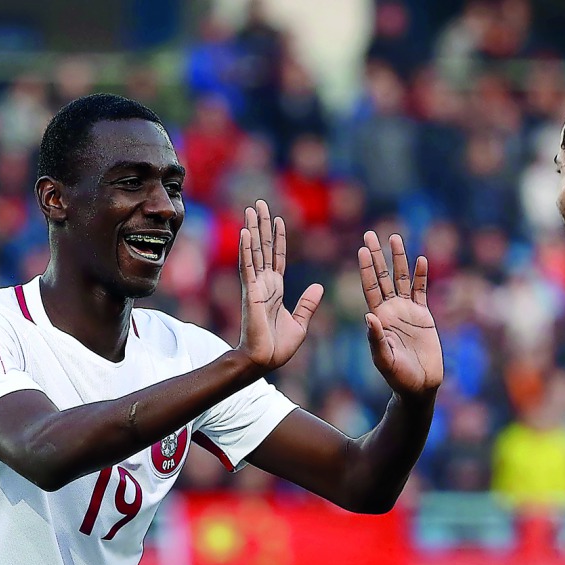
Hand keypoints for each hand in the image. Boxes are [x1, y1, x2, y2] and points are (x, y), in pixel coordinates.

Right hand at [235, 199, 322, 374]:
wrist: (264, 362)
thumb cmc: (278, 347)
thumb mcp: (301, 323)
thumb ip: (308, 304)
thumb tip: (318, 287)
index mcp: (276, 290)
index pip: (277, 258)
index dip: (277, 239)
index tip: (278, 220)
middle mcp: (264, 284)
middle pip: (263, 248)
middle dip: (262, 226)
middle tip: (259, 203)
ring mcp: (256, 287)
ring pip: (254, 252)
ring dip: (253, 229)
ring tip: (251, 209)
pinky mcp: (251, 293)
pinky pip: (248, 267)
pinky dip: (246, 249)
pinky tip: (245, 232)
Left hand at [358, 231, 442, 400]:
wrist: (419, 385)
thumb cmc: (398, 377)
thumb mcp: (384, 360)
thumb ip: (376, 339)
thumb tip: (368, 317)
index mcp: (378, 318)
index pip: (370, 288)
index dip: (367, 269)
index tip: (362, 250)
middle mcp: (391, 310)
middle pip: (383, 277)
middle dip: (377, 256)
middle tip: (370, 234)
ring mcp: (407, 311)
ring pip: (402, 279)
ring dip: (399, 259)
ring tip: (395, 238)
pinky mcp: (423, 316)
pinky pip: (421, 291)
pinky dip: (421, 276)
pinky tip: (421, 260)